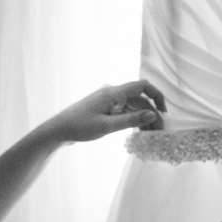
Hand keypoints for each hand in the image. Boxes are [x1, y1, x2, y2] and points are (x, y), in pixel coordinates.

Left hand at [45, 81, 168, 142]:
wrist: (58, 130)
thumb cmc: (79, 127)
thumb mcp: (107, 126)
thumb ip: (130, 120)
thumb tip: (153, 114)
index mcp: (113, 93)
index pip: (142, 86)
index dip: (157, 96)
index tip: (164, 112)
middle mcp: (112, 94)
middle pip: (139, 100)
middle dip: (152, 113)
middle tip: (159, 131)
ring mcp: (109, 102)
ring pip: (133, 107)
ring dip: (143, 119)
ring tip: (151, 135)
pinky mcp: (105, 110)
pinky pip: (124, 113)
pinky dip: (133, 121)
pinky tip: (139, 132)